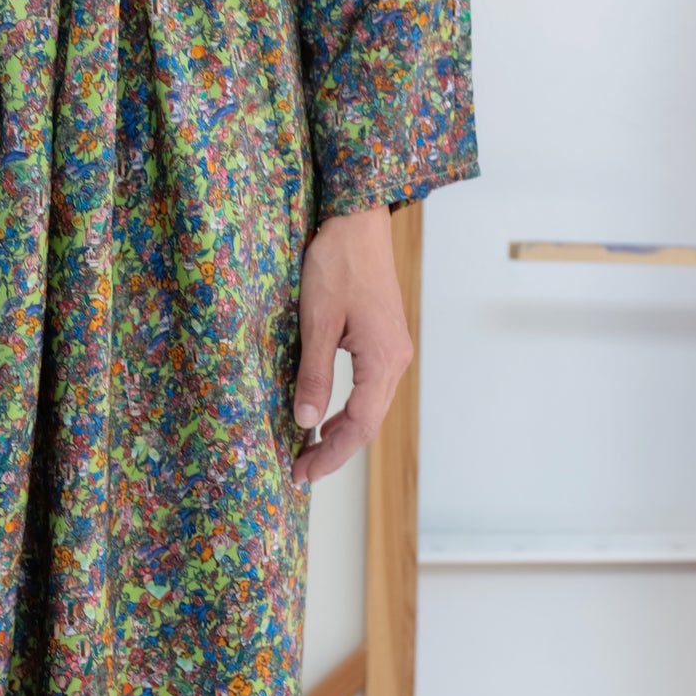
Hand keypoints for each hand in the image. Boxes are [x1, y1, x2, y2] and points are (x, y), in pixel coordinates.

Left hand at [291, 203, 412, 486]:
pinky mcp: (384, 341)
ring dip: (341, 432)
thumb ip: (314, 373)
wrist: (358, 221)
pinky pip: (369, 388)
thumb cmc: (337, 265)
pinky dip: (348, 409)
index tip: (301, 474)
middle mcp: (395, 361)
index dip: (330, 455)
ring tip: (310, 452)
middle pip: (369, 423)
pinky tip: (327, 416)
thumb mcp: (317, 321)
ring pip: (370, 408)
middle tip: (300, 472)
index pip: (359, 426)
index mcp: (383, 360)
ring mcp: (393, 351)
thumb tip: (306, 421)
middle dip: (335, 451)